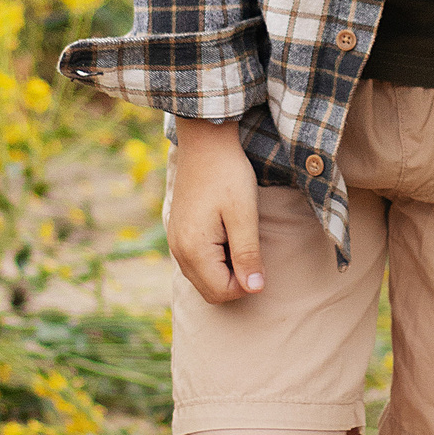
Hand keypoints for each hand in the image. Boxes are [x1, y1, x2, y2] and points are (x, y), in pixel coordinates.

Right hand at [164, 116, 265, 301]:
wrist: (205, 141)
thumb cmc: (229, 175)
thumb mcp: (244, 215)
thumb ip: (247, 254)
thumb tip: (254, 289)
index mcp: (193, 249)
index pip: (222, 292)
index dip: (247, 283)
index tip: (258, 256)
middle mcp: (178, 250)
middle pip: (210, 291)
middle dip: (235, 279)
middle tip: (250, 247)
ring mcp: (175, 241)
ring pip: (202, 277)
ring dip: (225, 269)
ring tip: (238, 237)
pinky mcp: (177, 231)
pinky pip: (196, 261)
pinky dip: (214, 258)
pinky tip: (226, 232)